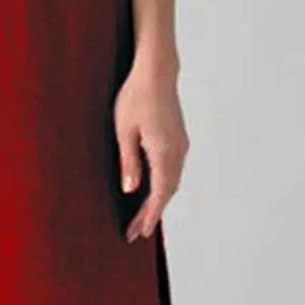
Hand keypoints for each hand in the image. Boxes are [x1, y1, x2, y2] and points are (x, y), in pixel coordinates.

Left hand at [113, 51, 188, 242]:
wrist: (156, 71)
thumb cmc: (136, 96)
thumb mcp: (124, 130)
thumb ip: (128, 161)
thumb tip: (130, 189)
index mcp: (164, 153)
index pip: (159, 195)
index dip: (148, 216)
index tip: (138, 233)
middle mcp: (178, 152)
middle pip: (168, 192)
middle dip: (152, 213)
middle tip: (137, 232)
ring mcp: (181, 144)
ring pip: (172, 181)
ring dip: (159, 200)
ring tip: (143, 216)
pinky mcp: (179, 138)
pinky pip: (173, 169)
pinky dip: (164, 184)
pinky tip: (153, 189)